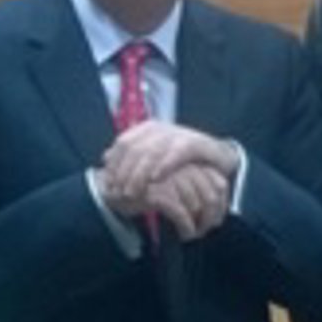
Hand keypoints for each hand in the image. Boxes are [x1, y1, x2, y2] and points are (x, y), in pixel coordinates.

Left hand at [102, 122, 236, 197]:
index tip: (109, 184)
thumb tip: (105, 157)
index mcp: (147, 128)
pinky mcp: (194, 143)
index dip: (114, 164)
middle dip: (123, 173)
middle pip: (134, 148)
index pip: (123, 143)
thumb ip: (130, 156)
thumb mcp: (152, 156)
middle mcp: (161, 128)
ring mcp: (177, 133)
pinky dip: (164, 166)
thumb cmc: (180, 159)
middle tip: (119, 194)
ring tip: (133, 193)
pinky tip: (155, 179)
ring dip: (139, 175)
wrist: (216, 156)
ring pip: (151, 152)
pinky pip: (175, 153)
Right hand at [144, 164, 231, 239]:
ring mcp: (171, 178)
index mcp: (189, 161)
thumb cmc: (144, 187)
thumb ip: (193, 187)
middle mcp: (182, 166)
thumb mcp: (173, 181)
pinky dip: (186, 228)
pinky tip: (184, 235)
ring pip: (199, 206)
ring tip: (194, 234)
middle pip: (212, 196)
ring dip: (199, 225)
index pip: (220, 183)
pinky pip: (182, 214)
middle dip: (212, 217)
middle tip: (206, 230)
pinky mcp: (159, 193)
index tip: (218, 219)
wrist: (112, 188)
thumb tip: (218, 208)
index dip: (223, 205)